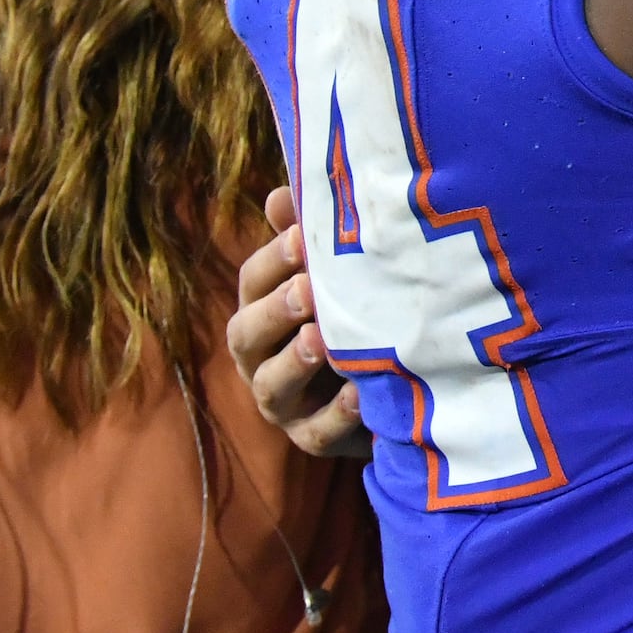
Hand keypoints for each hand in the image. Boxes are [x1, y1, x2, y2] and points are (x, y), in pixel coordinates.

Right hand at [228, 186, 369, 459]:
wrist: (386, 393)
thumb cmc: (350, 318)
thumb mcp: (332, 278)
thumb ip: (307, 238)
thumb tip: (282, 193)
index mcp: (261, 311)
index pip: (252, 282)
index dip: (274, 260)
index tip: (303, 237)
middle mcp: (261, 358)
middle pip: (247, 335)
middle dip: (274, 311)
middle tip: (305, 289)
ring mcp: (284, 404)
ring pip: (272, 387)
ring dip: (293, 362)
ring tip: (320, 340)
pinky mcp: (314, 439)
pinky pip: (316, 433)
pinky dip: (335, 415)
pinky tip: (358, 393)